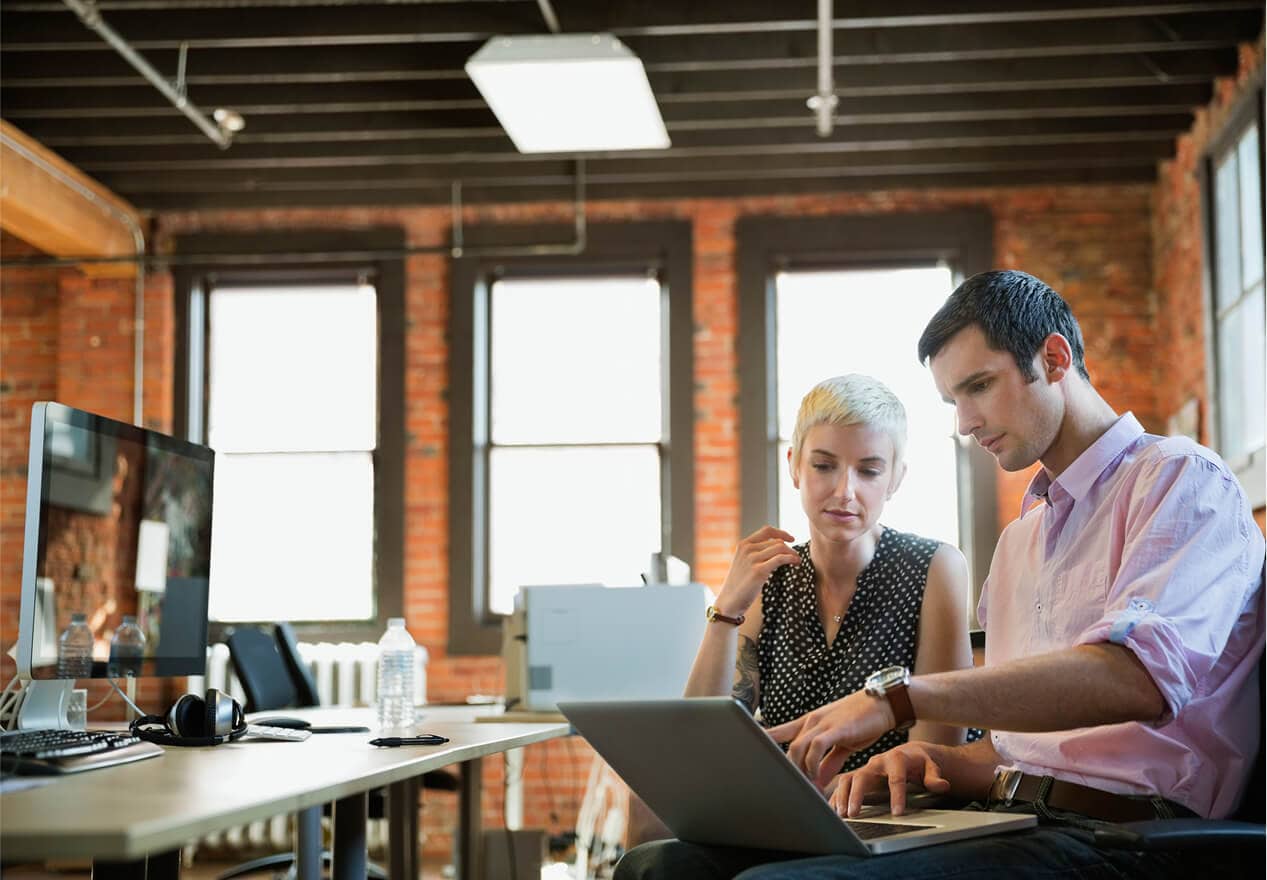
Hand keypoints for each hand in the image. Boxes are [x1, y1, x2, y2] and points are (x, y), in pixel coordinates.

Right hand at [714, 526, 798, 615]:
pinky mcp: (758, 571)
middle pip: (776, 541)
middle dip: (790, 548)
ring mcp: (752, 559)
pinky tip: (795, 563)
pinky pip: (780, 559)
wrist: (729, 600)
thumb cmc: (739, 583)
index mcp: (743, 544)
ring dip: (793, 553)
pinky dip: (791, 559)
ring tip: (797, 561)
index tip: (792, 539)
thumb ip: (756, 552)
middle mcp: (747, 549)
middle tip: (796, 557)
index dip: (782, 533)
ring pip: (780, 548)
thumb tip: (778, 547)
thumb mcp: (744, 562)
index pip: (767, 530)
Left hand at [766, 690, 893, 787]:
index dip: (762, 742)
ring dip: (799, 771)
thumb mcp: (842, 744)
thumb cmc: (862, 722)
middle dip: (788, 772)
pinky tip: (817, 776)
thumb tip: (818, 781)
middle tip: (794, 791)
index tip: (749, 754)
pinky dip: (813, 763)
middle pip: (787, 748)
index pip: (778, 732)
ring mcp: (821, 723)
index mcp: (809, 724)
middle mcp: (810, 722)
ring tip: (807, 788)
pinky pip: (815, 746)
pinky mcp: (835, 728)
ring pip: (797, 748)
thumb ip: (828, 763)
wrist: (883, 703)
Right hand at [829, 742, 950, 817]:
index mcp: (896, 758)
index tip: (898, 813)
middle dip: (857, 795)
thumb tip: (942, 785)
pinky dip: (837, 797)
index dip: (897, 796)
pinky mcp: (859, 776)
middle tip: (855, 813)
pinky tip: (834, 810)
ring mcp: (866, 769)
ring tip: (842, 814)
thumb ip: (934, 776)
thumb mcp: (930, 766)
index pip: (896, 778)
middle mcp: (876, 762)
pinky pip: (843, 785)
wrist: (909, 753)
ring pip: (848, 779)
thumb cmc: (919, 761)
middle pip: (862, 777)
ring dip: (842, 797)